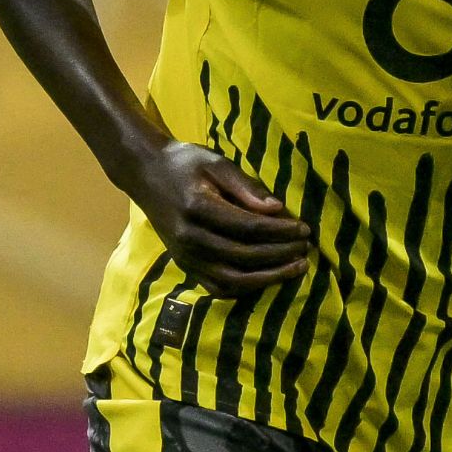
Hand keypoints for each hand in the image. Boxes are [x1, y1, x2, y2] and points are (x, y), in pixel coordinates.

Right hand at [132, 140, 309, 296]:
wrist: (146, 174)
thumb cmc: (185, 163)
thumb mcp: (216, 162)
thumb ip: (246, 186)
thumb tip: (277, 209)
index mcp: (197, 208)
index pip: (248, 227)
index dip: (280, 231)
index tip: (305, 228)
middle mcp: (189, 238)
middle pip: (244, 255)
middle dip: (280, 254)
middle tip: (306, 248)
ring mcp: (185, 256)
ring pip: (232, 279)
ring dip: (268, 278)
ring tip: (295, 268)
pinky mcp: (184, 266)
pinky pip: (217, 287)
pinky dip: (245, 288)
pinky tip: (268, 279)